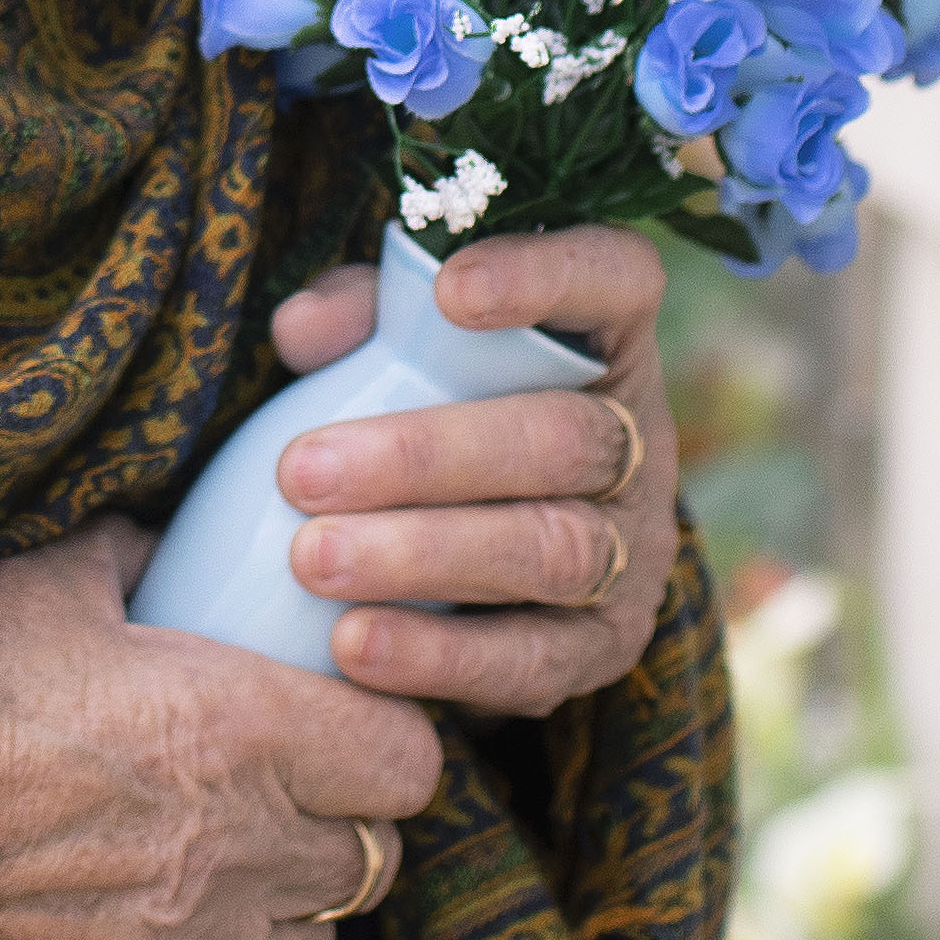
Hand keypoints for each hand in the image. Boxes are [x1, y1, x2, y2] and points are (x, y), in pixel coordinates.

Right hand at [0, 524, 438, 939]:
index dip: (387, 739)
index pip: (410, 765)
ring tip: (223, 864)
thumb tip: (170, 542)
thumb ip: (135, 561)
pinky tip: (160, 935)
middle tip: (279, 786)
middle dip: (337, 821)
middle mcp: (236, 850)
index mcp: (237, 728)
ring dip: (285, 909)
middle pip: (371, 861)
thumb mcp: (40, 587)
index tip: (346, 720)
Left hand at [260, 226, 677, 718]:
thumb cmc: (435, 406)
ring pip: (552, 551)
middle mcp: (638, 442)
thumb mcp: (403, 343)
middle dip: (424, 457)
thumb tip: (302, 330)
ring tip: (312, 561)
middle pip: (561, 441)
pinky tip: (352, 646)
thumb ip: (361, 318)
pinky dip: (438, 655)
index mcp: (605, 341)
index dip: (546, 278)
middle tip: (301, 472)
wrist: (490, 553)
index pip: (615, 278)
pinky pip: (533, 662)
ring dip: (423, 557)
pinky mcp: (602, 649)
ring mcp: (633, 551)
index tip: (448, 292)